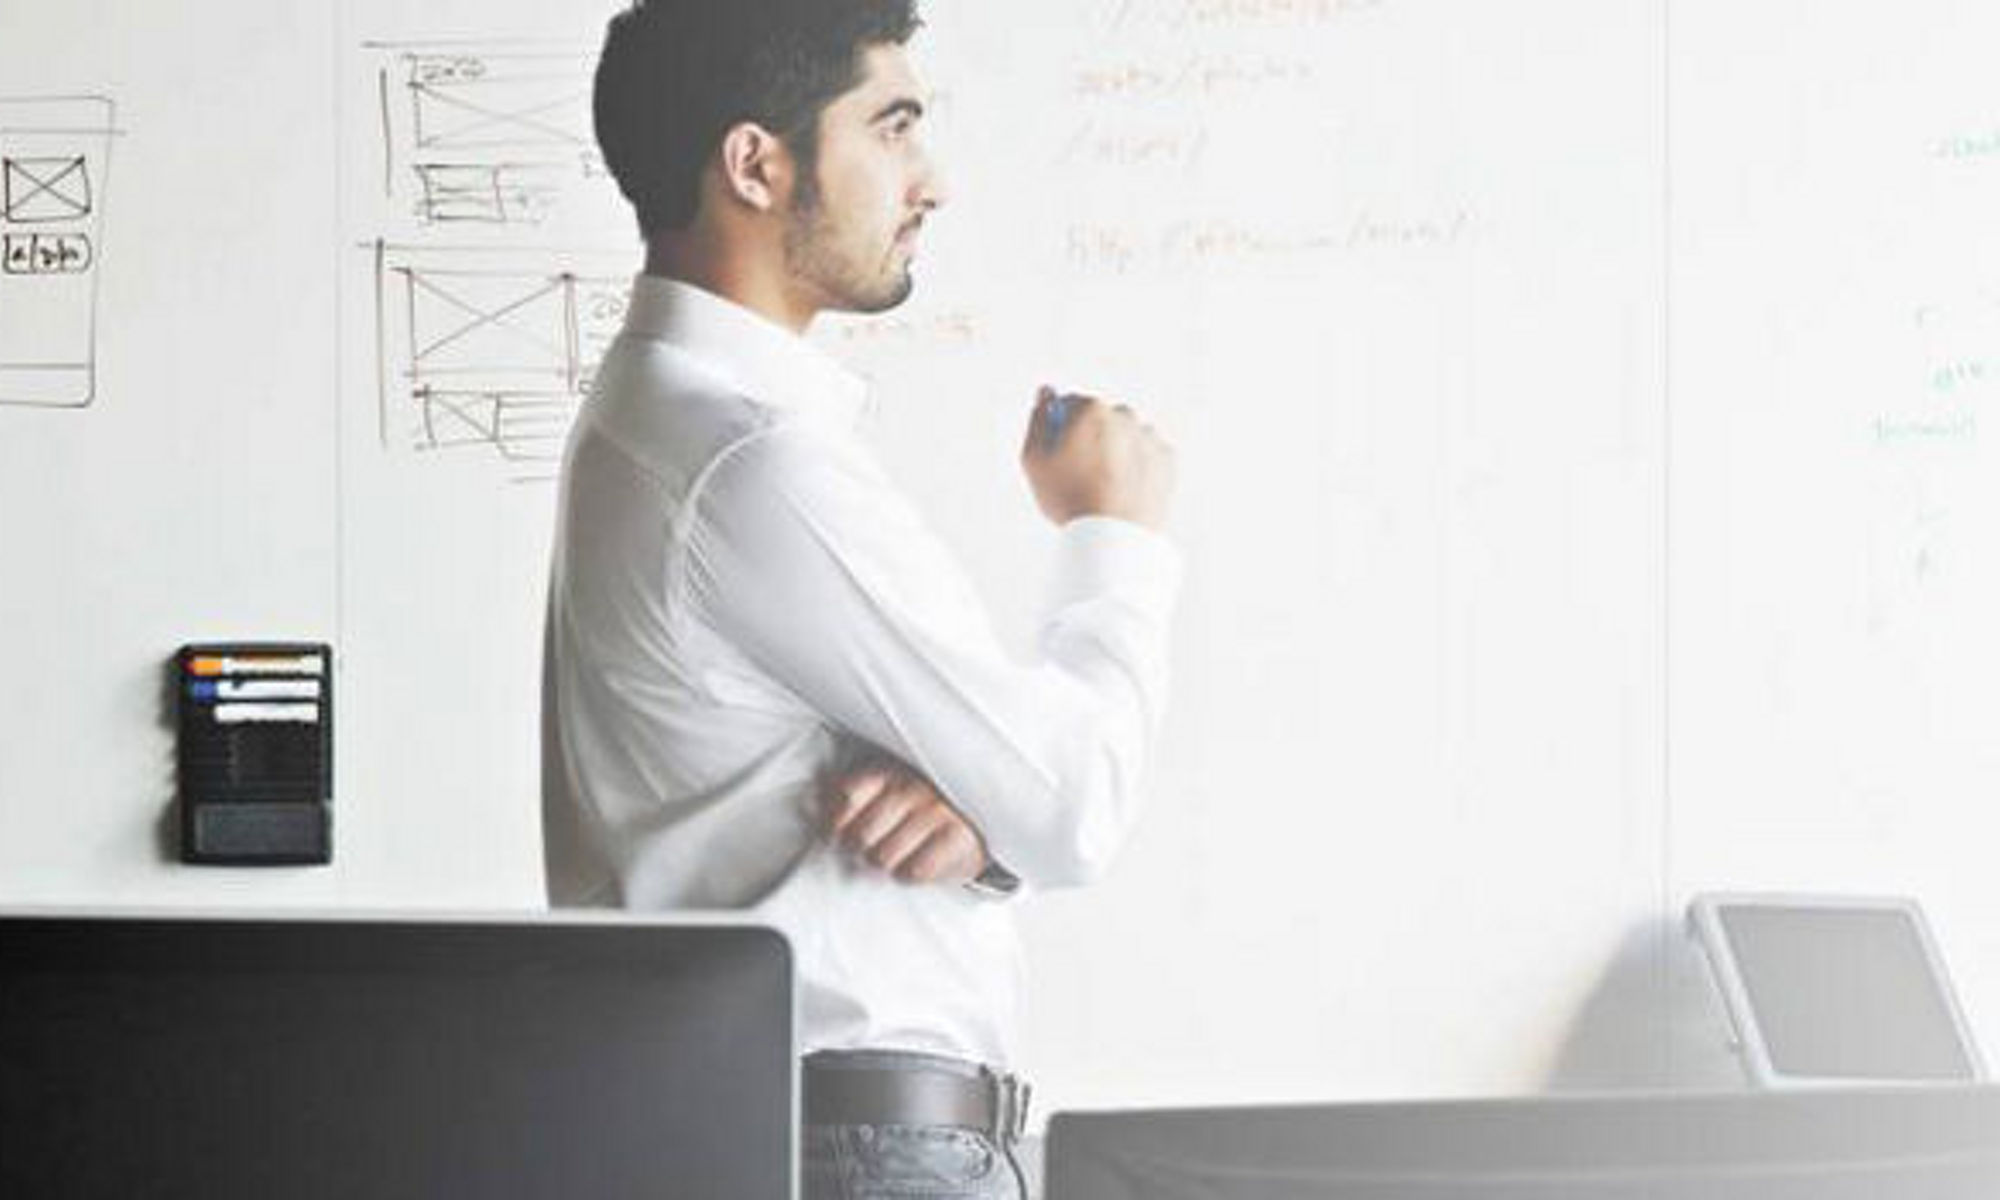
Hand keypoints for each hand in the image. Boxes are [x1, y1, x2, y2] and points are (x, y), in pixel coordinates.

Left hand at [825, 762, 991, 884]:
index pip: (845, 796)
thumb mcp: (889, 788)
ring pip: (883, 858)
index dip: (835, 824)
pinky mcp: (957, 838)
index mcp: (891, 772)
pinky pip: (915, 871)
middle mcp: (912, 789)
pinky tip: (920, 861)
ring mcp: (936, 812)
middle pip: (859, 837)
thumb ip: (851, 792)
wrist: (983, 819)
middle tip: (877, 847)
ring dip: (888, 864)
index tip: (840, 834)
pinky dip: (912, 874)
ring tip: (901, 853)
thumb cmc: (924, 807)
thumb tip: (812, 800)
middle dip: (863, 849)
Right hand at [1020, 386, 1175, 529]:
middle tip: (1080, 474)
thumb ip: (1037, 420)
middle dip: (1090, 438)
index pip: (1070, 405)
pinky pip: (1145, 455)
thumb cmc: (1072, 500)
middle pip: (1100, 419)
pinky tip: (1122, 488)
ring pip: (1125, 436)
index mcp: (1092, 411)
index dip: (1060, 431)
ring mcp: (1149, 438)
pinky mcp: (1166, 460)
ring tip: (1103, 486)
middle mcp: (1125, 417)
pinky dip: (1136, 466)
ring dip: (1114, 451)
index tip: (1060, 454)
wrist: (1114, 536)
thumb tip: (1046, 394)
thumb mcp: (1034, 459)